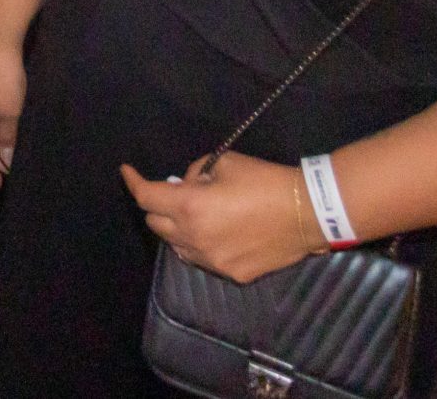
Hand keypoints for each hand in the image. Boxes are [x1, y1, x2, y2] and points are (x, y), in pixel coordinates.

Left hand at [122, 153, 316, 286]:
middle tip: (177, 194)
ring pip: (178, 246)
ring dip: (179, 229)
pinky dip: (202, 245)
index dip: (133, 182)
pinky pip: (204, 259)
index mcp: (190, 207)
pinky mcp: (233, 274)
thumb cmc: (265, 181)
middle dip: (158, 207)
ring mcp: (213, 261)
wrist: (309, 213)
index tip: (127, 172)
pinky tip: (222, 232)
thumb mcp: (225, 162)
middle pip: (156, 225)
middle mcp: (195, 239)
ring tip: (202, 214)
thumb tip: (186, 185)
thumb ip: (196, 172)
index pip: (146, 198)